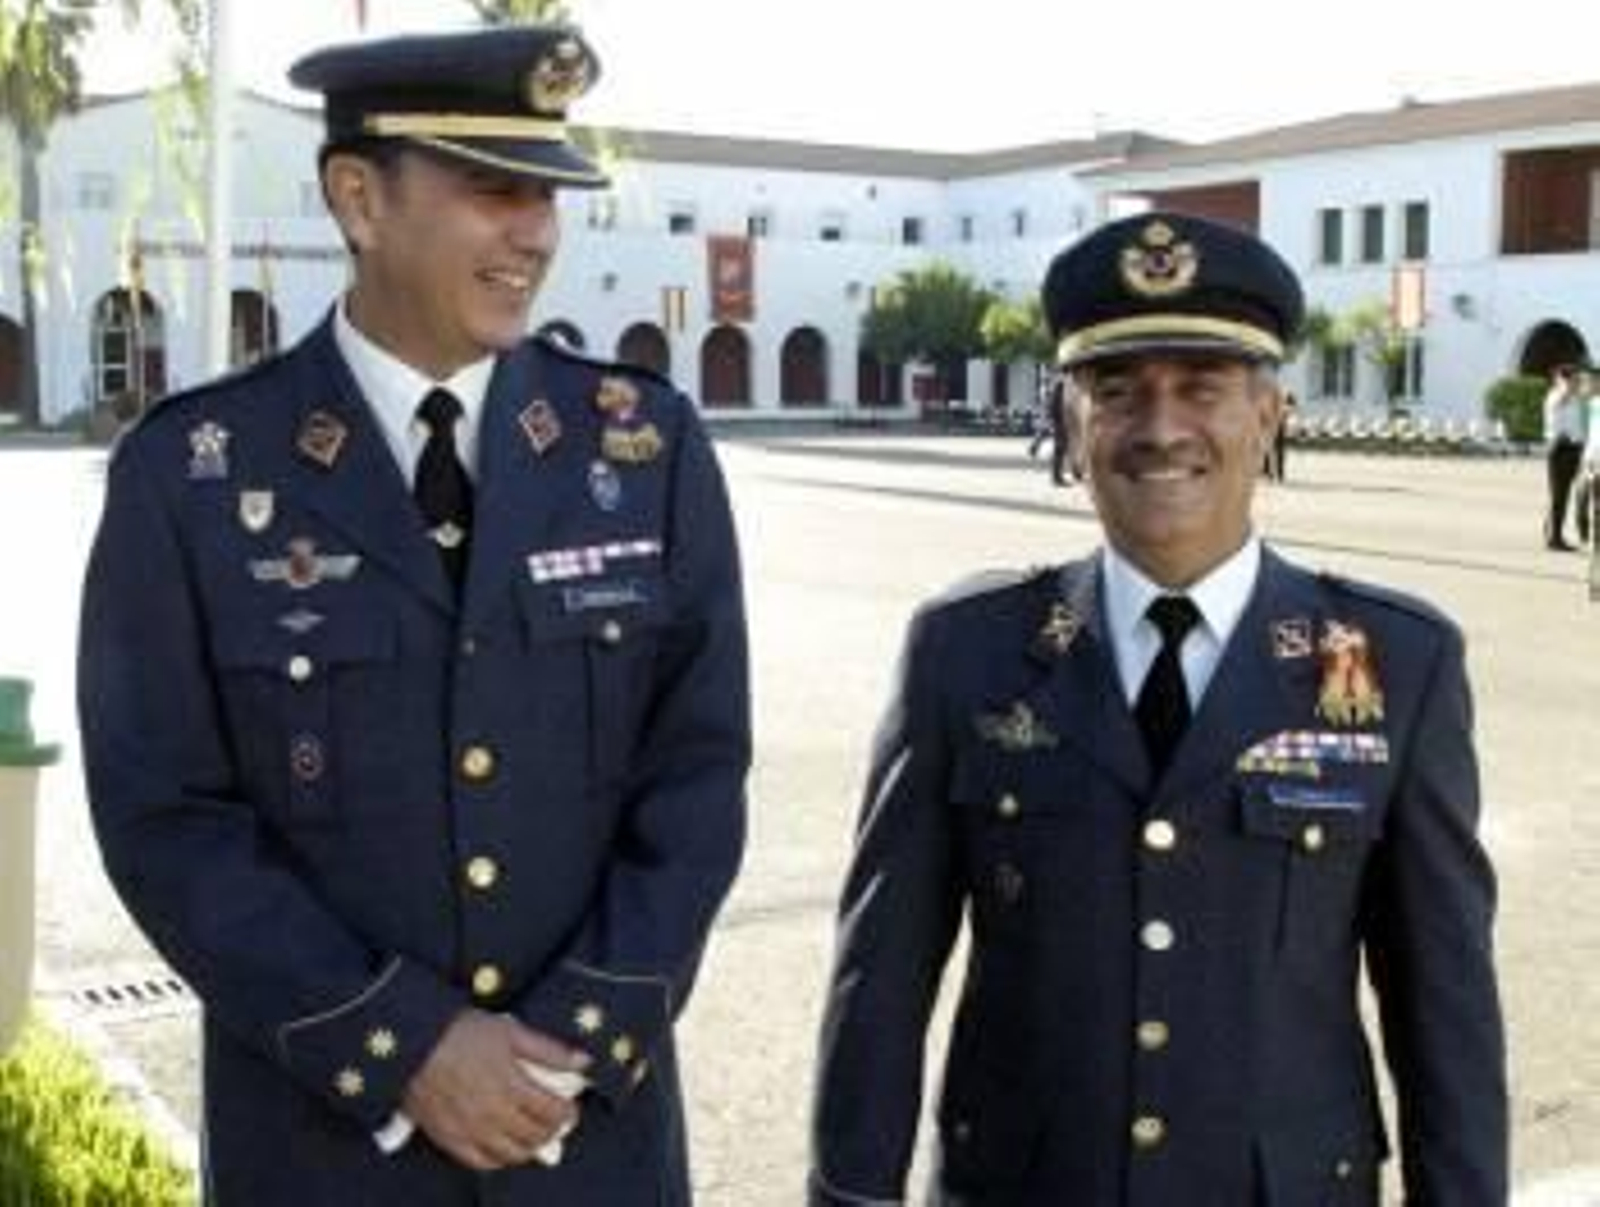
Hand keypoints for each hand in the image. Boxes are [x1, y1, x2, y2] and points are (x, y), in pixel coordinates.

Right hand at [401, 1010, 589, 1170]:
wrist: (411, 1043)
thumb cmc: (460, 1032)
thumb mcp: (510, 1032)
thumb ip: (549, 1050)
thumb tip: (583, 1060)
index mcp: (512, 1086)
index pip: (553, 1113)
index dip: (568, 1114)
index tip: (571, 1109)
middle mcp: (494, 1114)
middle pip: (535, 1137)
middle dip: (552, 1132)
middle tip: (555, 1123)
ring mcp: (471, 1130)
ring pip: (510, 1154)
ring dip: (528, 1149)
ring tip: (533, 1137)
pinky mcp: (449, 1138)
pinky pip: (479, 1162)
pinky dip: (497, 1160)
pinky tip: (502, 1150)